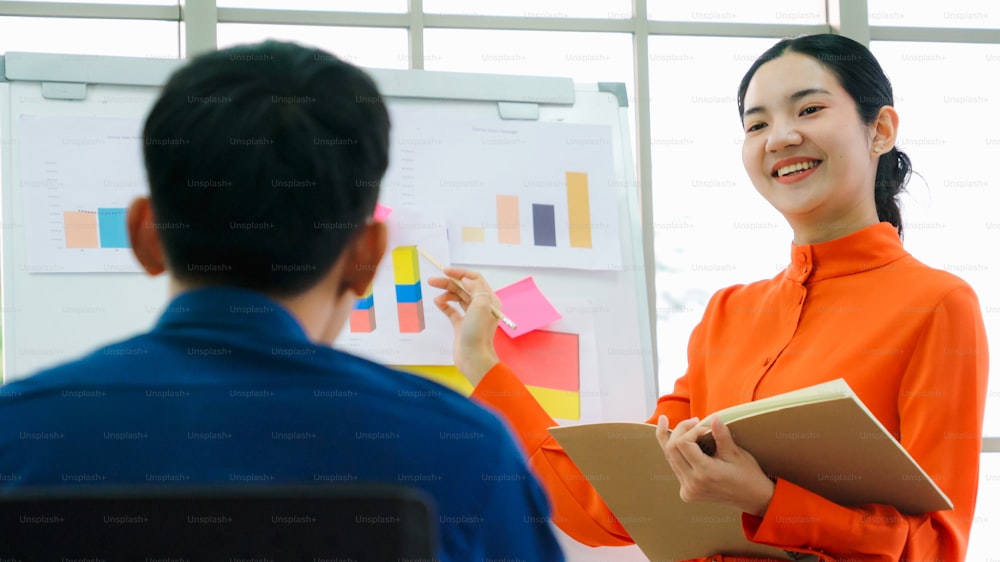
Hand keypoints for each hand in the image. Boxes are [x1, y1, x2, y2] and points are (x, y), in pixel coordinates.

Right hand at [427, 268, 500, 384]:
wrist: (473, 357)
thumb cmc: (478, 332)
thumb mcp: (481, 305)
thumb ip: (475, 288)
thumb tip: (466, 279)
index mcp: (489, 300)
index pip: (475, 279)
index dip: (460, 273)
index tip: (446, 271)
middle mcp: (481, 306)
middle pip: (463, 288)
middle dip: (449, 282)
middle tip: (432, 280)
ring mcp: (471, 316)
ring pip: (457, 298)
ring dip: (446, 293)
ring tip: (436, 295)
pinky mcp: (461, 325)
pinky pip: (452, 310)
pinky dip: (444, 305)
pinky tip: (438, 302)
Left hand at [656, 415, 774, 515]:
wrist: (754, 499)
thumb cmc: (748, 475)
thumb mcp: (736, 454)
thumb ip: (721, 436)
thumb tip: (714, 418)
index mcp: (704, 473)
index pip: (683, 443)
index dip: (691, 431)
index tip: (706, 429)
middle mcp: (692, 484)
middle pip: (671, 450)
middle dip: (680, 431)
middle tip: (693, 421)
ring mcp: (688, 490)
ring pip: (670, 458)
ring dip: (675, 440)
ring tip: (684, 426)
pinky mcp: (687, 493)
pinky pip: (676, 468)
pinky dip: (678, 453)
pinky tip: (681, 441)